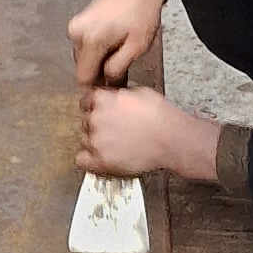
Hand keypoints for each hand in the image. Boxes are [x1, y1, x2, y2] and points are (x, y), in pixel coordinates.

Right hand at [69, 0, 166, 86]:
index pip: (83, 77)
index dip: (98, 84)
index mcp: (90, 40)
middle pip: (83, 67)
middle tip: (121, 67)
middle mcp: (76, 34)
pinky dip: (96, 49)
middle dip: (99, 71)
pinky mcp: (77, 22)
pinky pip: (84, 45)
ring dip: (98, 60)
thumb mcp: (137, 46)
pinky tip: (112, 43)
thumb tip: (106, 82)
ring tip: (118, 51)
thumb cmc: (141, 14)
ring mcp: (74, 26)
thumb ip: (118, 67)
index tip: (113, 83)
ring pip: (83, 57)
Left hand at [77, 83, 220, 182]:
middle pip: (85, 119)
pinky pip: (81, 159)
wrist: (171, 139)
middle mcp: (94, 118)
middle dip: (96, 122)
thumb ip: (117, 94)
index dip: (95, 105)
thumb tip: (111, 97)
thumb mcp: (138, 92)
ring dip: (94, 139)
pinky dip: (88, 158)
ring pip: (83, 139)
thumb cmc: (160, 115)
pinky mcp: (100, 160)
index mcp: (102, 99)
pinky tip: (100, 155)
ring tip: (113, 142)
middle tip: (113, 127)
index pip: (86, 100)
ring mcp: (96, 141)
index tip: (102, 110)